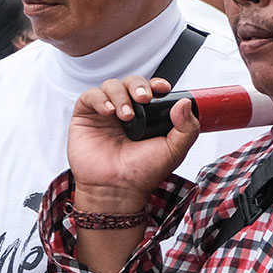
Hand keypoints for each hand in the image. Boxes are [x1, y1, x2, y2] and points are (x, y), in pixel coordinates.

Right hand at [66, 75, 198, 213]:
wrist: (117, 189)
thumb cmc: (143, 173)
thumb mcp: (174, 150)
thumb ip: (187, 127)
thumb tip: (185, 102)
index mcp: (148, 117)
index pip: (151, 90)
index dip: (156, 84)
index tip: (162, 88)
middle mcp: (126, 112)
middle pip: (131, 82)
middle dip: (138, 86)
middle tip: (144, 98)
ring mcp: (105, 114)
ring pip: (111, 85)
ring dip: (121, 95)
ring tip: (127, 116)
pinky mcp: (85, 117)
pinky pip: (90, 96)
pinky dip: (100, 99)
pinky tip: (109, 112)